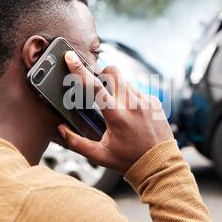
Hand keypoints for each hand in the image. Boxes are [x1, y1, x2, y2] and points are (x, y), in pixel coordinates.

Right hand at [57, 50, 173, 173]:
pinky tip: (131, 115)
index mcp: (117, 116)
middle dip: (102, 73)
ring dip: (116, 88)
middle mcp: (132, 104)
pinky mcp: (155, 102)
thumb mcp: (99, 156)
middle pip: (113, 71)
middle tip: (98, 87)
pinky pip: (137, 90)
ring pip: (125, 81)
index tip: (70, 56)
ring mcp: (146, 101)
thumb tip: (61, 129)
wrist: (160, 165)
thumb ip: (77, 143)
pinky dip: (129, 97)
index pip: (94, 86)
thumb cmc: (128, 161)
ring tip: (117, 109)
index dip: (79, 69)